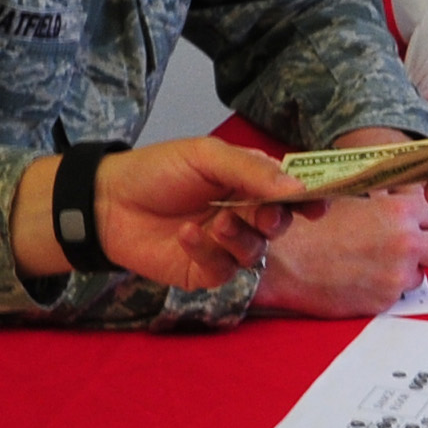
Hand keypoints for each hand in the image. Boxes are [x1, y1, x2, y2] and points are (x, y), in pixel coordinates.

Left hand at [9, 139, 317, 290]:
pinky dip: (206, 252)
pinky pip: (223, 270)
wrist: (108, 201)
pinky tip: (185, 234)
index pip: (290, 192)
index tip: (320, 204)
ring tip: (214, 223)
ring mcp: (224, 245)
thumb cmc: (157, 170)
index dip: (310, 199)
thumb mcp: (206, 156)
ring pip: (254, 251)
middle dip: (274, 220)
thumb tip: (297, 187)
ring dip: (238, 237)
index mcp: (249, 182)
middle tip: (261, 215)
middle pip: (279, 224)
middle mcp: (243, 214)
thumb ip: (252, 171)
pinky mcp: (204, 270)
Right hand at [252, 188, 427, 314]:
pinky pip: (398, 294)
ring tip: (375, 262)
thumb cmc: (311, 226)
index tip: (426, 226)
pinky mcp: (384, 302)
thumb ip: (391, 204)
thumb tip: (413, 208)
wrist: (282, 262)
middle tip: (416, 249)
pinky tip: (361, 277)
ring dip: (408, 270)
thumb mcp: (355, 199)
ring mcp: (397, 276)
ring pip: (423, 275)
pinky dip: (386, 287)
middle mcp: (406, 244)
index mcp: (401, 211)